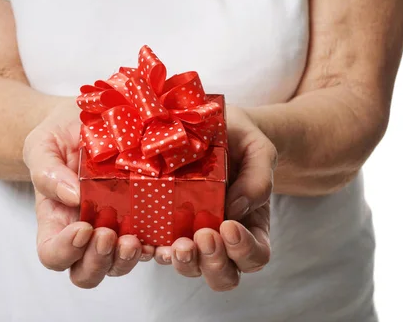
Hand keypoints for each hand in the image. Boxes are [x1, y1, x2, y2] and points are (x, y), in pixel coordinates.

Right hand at [23, 100, 154, 287]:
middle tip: (108, 235)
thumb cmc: (61, 134)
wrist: (90, 119)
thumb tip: (72, 196)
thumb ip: (47, 170)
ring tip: (135, 239)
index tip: (82, 228)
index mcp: (57, 219)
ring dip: (127, 259)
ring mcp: (117, 229)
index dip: (65, 252)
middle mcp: (86, 232)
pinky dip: (160, 249)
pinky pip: (153, 245)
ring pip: (120, 265)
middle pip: (87, 272)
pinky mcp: (145, 219)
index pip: (53, 254)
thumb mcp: (43, 144)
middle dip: (98, 261)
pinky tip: (167, 241)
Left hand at [154, 105, 276, 290]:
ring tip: (174, 245)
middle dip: (214, 263)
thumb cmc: (241, 141)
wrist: (213, 127)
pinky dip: (151, 251)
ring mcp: (192, 237)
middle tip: (204, 236)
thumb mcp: (258, 150)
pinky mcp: (164, 227)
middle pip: (224, 276)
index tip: (230, 225)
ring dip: (184, 262)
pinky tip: (144, 241)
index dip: (244, 250)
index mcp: (251, 227)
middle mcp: (223, 240)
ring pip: (191, 269)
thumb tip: (236, 208)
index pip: (255, 255)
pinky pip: (158, 250)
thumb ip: (257, 178)